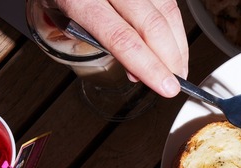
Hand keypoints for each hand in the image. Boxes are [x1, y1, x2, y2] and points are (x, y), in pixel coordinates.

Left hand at [46, 0, 188, 97]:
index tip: (164, 87)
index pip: (121, 38)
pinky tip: (173, 44)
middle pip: (152, 25)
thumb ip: (100, 44)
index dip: (148, 66)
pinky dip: (174, 27)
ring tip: (176, 68)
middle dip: (169, 59)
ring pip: (167, 12)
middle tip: (174, 83)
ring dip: (177, 45)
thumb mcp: (63, 20)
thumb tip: (137, 71)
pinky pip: (168, 2)